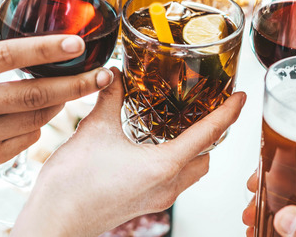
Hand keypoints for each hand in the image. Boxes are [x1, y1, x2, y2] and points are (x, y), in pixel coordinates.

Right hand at [0, 2, 113, 171]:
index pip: (7, 56)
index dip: (45, 49)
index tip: (79, 43)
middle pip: (32, 94)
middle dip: (75, 84)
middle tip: (104, 74)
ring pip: (37, 118)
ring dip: (61, 103)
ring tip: (73, 88)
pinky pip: (29, 138)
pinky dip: (40, 124)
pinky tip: (37, 114)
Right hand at [13, 68, 246, 236]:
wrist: (54, 222)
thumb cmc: (73, 187)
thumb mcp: (94, 130)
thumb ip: (110, 98)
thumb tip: (115, 74)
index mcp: (165, 165)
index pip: (209, 134)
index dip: (228, 112)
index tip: (241, 97)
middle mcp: (168, 185)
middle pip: (206, 157)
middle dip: (213, 134)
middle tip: (209, 108)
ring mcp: (157, 198)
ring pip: (191, 171)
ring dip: (193, 150)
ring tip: (182, 125)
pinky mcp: (144, 203)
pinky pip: (173, 180)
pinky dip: (175, 161)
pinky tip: (153, 146)